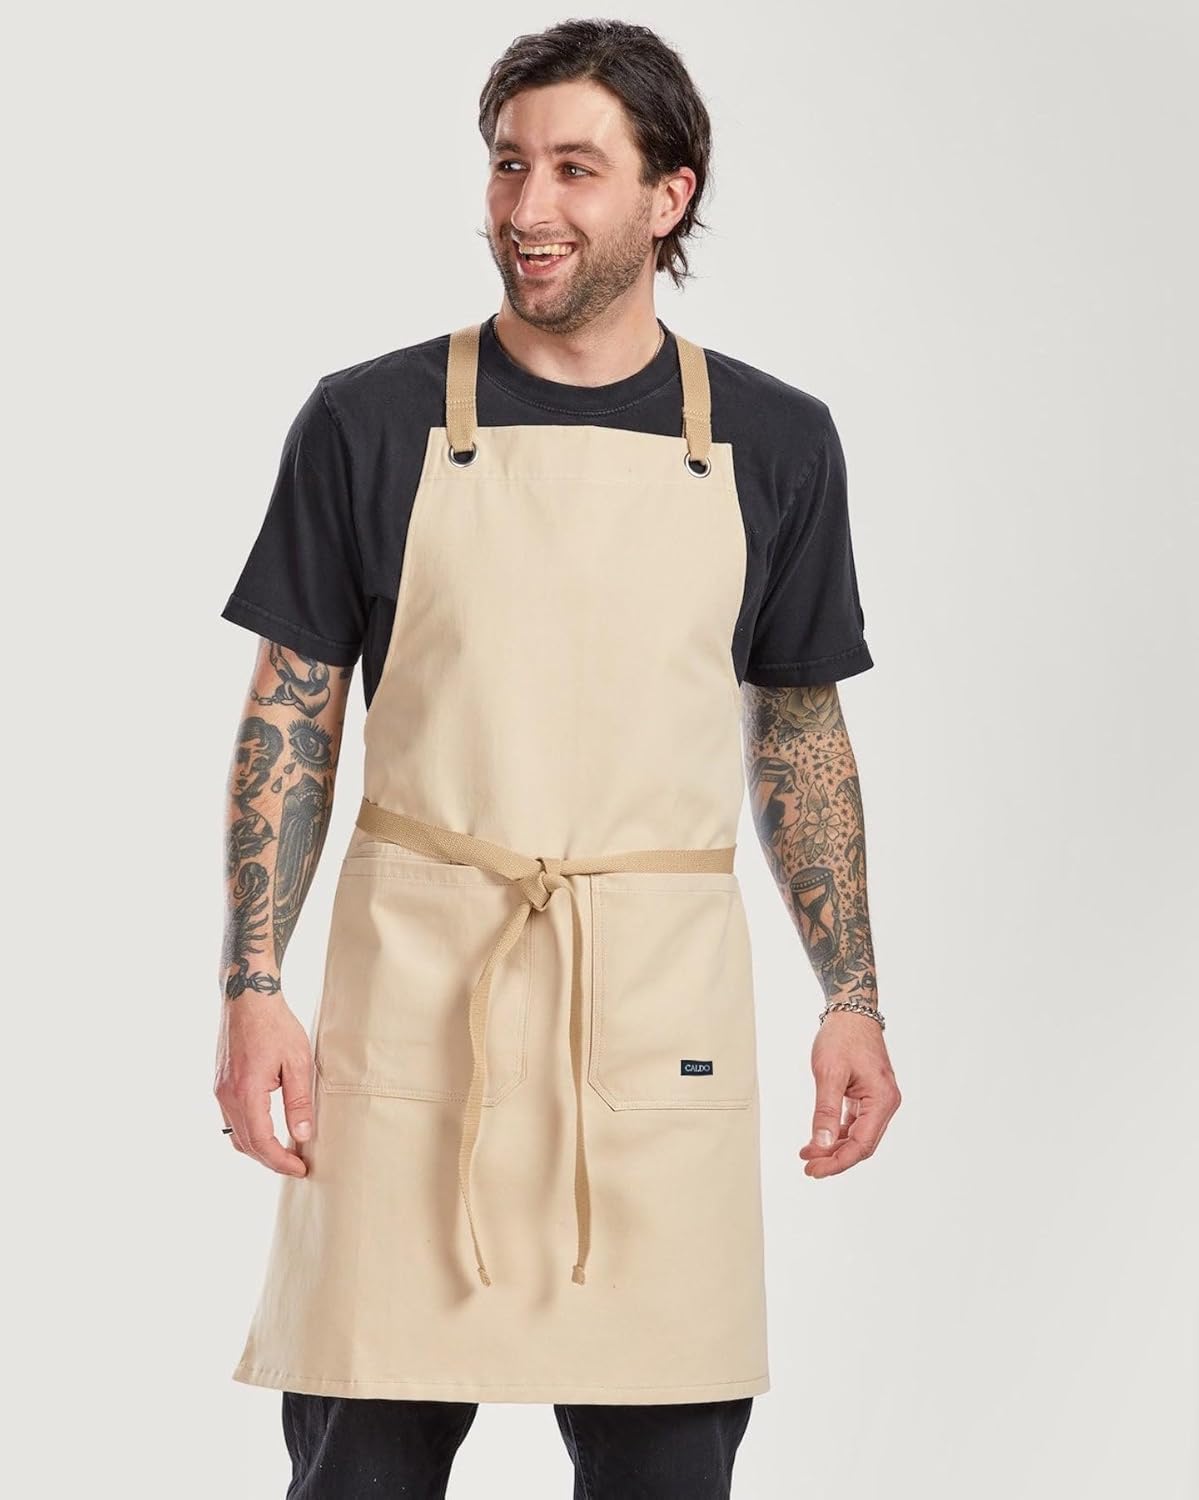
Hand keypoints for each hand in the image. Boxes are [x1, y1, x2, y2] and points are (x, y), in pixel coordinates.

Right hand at [213, 992, 314, 1175]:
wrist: (247, 997)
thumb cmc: (276, 1025)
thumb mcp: (298, 1061)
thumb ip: (299, 1101)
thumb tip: (302, 1135)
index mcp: (246, 1092)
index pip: (261, 1142)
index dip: (281, 1161)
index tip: (300, 1169)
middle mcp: (227, 1096)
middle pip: (245, 1144)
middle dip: (271, 1160)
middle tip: (296, 1165)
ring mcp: (219, 1090)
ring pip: (235, 1134)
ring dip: (258, 1148)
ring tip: (284, 1151)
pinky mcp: (220, 1084)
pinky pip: (231, 1118)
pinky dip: (248, 1131)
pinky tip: (267, 1129)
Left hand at [799, 1009, 900, 1176]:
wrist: (850, 1011)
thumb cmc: (842, 1037)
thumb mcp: (828, 1073)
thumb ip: (825, 1111)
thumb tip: (821, 1145)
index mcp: (882, 1100)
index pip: (862, 1145)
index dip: (837, 1162)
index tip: (814, 1170)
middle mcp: (885, 1103)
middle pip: (862, 1144)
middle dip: (834, 1158)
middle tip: (808, 1167)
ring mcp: (878, 1100)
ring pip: (858, 1135)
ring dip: (834, 1147)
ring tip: (808, 1155)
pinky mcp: (868, 1095)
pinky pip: (855, 1122)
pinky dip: (837, 1132)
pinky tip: (818, 1139)